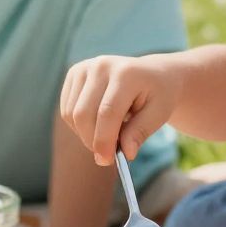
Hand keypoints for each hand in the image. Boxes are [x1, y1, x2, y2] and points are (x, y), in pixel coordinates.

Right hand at [60, 55, 183, 165]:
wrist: (152, 73)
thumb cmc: (157, 95)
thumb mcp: (159, 114)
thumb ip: (140, 132)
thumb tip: (126, 152)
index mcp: (126, 73)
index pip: (107, 112)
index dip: (104, 140)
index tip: (106, 160)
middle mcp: (102, 66)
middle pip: (83, 114)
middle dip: (92, 140)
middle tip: (105, 156)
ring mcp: (85, 67)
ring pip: (71, 114)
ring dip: (85, 134)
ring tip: (108, 134)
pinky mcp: (74, 73)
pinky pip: (66, 110)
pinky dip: (78, 125)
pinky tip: (97, 123)